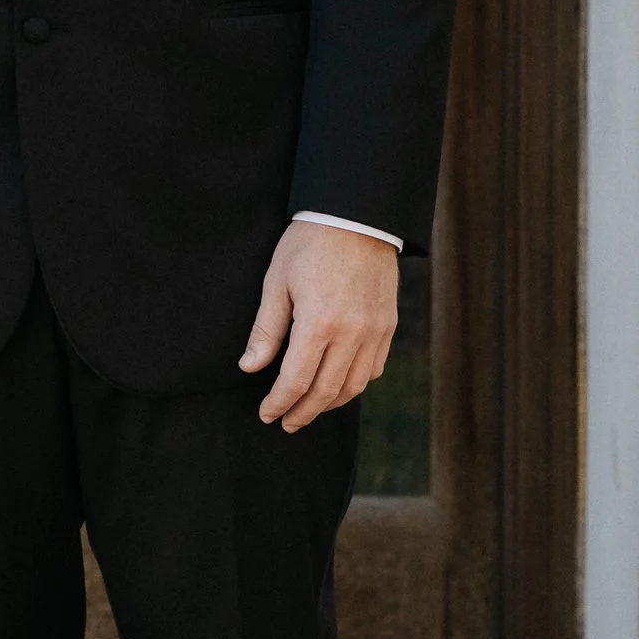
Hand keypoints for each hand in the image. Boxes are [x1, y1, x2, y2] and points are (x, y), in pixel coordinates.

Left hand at [239, 222, 398, 431]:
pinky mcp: (388, 326)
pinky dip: (354, 384)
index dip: (279, 403)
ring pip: (353, 386)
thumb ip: (266, 330)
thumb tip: (250, 366)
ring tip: (308, 409)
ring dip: (329, 404)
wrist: (356, 215)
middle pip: (326, 392)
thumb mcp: (276, 282)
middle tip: (286, 422)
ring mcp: (375, 331)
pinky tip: (337, 385)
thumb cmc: (310, 244)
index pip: (296, 381)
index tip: (267, 414)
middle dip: (302, 412)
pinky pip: (374, 369)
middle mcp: (352, 333)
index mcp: (319, 323)